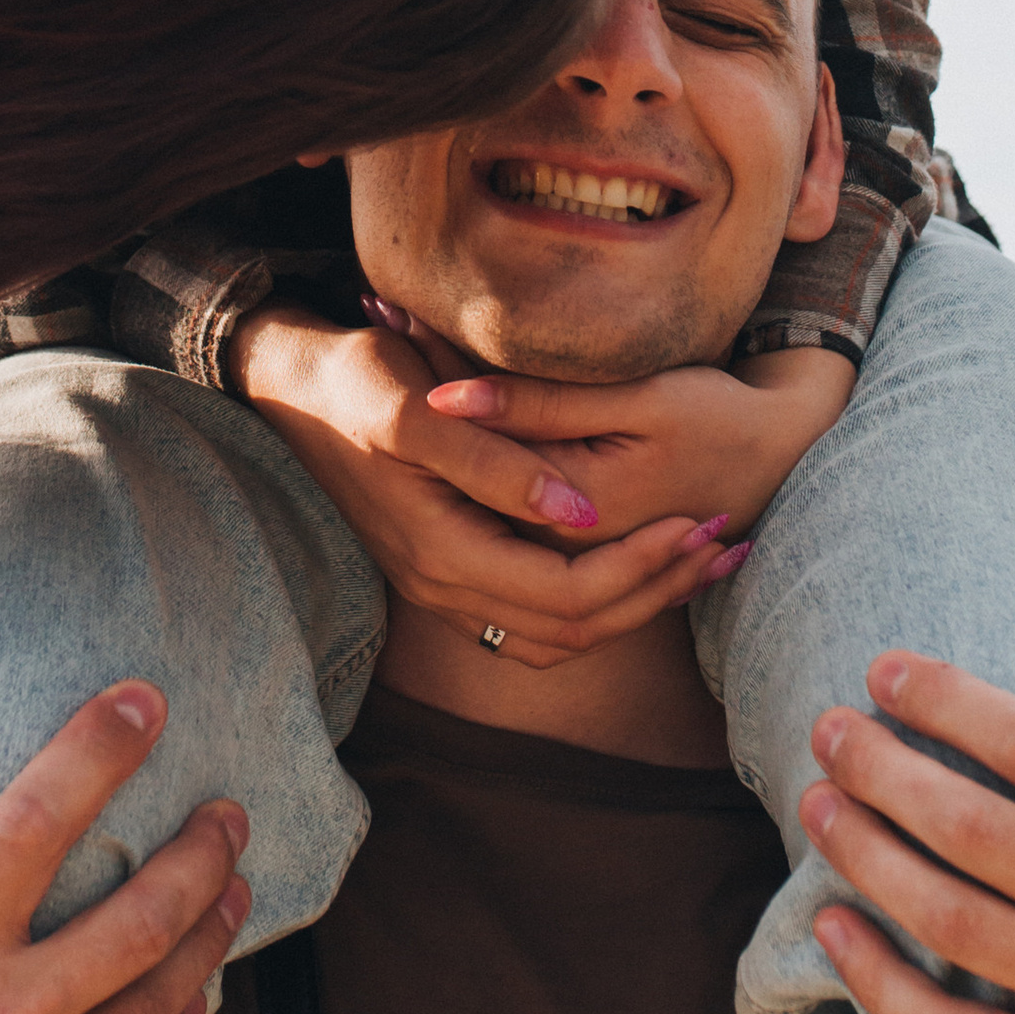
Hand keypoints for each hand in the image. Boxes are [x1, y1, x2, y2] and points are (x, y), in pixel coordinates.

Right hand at [235, 307, 747, 668]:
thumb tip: (578, 515)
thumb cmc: (355, 382)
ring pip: (560, 631)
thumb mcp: (417, 408)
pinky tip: (634, 563)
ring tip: (700, 558)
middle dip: (658, 589)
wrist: (291, 388)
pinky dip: (595, 598)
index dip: (641, 568)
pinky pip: (534, 617)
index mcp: (443, 553)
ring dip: (635, 600)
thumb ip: (494, 462)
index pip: (568, 594)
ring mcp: (446, 585)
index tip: (697, 522)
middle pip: (576, 627)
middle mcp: (446, 587)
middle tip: (723, 543)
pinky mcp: (451, 567)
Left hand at [425, 340, 853, 539]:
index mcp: (566, 511)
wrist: (779, 455)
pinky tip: (458, 388)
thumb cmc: (718, 417)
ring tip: (404, 338)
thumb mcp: (637, 401)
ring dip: (444, 418)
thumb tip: (442, 399)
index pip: (471, 449)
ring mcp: (562, 540)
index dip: (432, 380)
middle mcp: (555, 539)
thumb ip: (540, 404)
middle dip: (422, 389)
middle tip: (385, 312)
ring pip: (478, 473)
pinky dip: (478, 435)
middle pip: (464, 462)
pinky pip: (504, 484)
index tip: (398, 316)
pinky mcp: (571, 528)